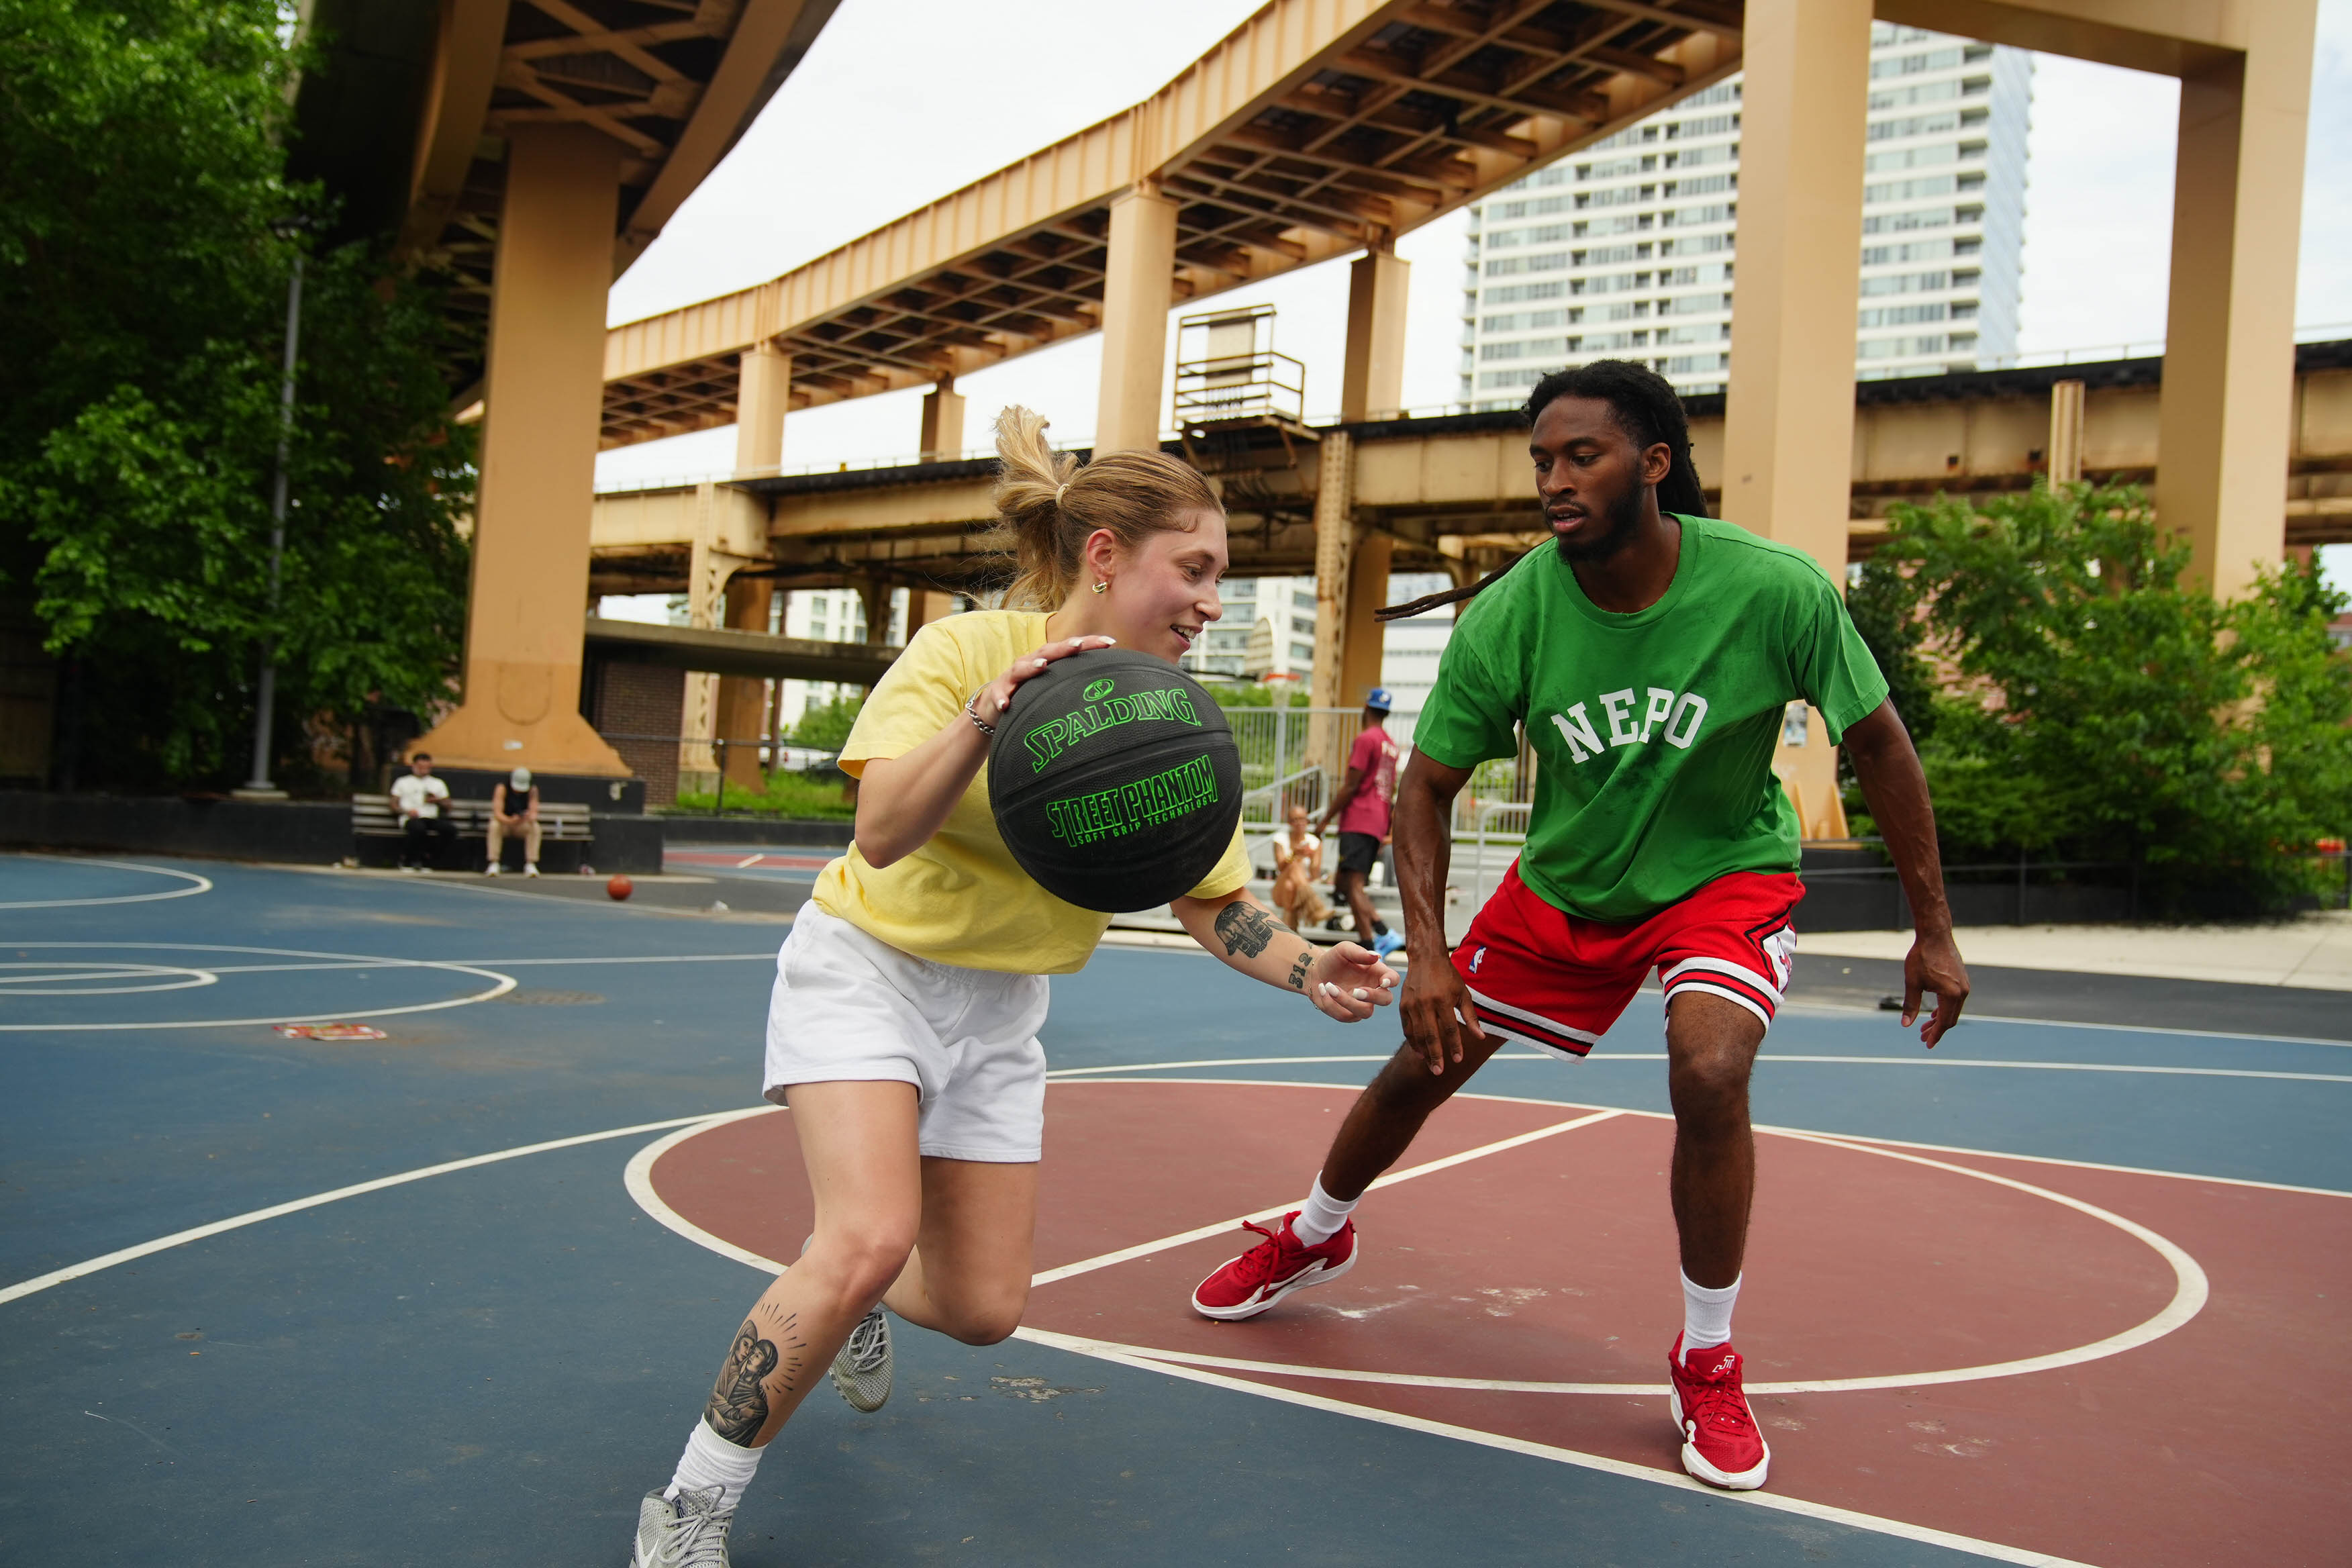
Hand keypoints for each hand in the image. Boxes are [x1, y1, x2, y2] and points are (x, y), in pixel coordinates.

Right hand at [971, 635, 1116, 727]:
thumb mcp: (1052, 686)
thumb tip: (1107, 687)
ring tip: (1042, 665)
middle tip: (1078, 645)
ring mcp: (1012, 677)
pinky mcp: (997, 692)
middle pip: (1048, 651)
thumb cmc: (1030, 694)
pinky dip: (1002, 698)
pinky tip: (1007, 704)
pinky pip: (999, 695)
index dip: (1089, 643)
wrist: (994, 707)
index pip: (1070, 648)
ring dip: (1031, 666)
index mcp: (1047, 660)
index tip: (1110, 642)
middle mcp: (1030, 663)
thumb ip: (1073, 681)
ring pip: (1021, 669)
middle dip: (1063, 648)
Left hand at [1305, 942, 1396, 1021]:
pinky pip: (1344, 1016)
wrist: (1315, 972)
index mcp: (1376, 973)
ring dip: (1346, 1001)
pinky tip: (1322, 989)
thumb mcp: (1344, 950)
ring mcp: (1361, 1005)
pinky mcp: (1348, 1014)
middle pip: (1386, 1000)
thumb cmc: (1333, 959)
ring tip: (1328, 985)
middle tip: (1356, 991)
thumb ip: (1359, 953)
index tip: (1384, 982)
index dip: (1392, 981)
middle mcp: (1372, 990)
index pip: (1393, 979)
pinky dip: (1331, 1003)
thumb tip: (1376, 956)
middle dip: (1373, 997)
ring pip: (1365, 1012)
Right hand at [1400, 954, 1484, 1074]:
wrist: (1425, 958)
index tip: (1459, 1059)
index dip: (1455, 1045)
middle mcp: (1426, 1004)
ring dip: (1424, 1052)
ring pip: (1417, 1034)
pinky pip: (1407, 1029)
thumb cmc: (1448, 976)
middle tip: (1439, 1072)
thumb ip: (1471, 1017)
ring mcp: (1412, 1005)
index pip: (1450, 1028)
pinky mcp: (1403, 1006)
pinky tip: (1419, 1052)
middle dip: (1436, 1055)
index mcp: (1443, 1000)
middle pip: (1431, 1035)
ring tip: (1430, 1065)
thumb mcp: (1463, 994)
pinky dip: (1413, 1042)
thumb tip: (1480, 1037)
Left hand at [1903, 927, 1969, 1047]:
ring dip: (1940, 1019)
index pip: (1944, 1023)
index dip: (1935, 1035)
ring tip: (1925, 1027)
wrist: (1935, 935)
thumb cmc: (1922, 957)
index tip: (1927, 1045)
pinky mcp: (1962, 980)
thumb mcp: (1912, 983)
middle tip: (1923, 1038)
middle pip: (1950, 1019)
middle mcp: (1962, 992)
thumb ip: (1911, 1005)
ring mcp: (1964, 986)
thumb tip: (1906, 1025)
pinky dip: (1945, 1009)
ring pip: (1953, 1010)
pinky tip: (1934, 1013)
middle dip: (1937, 1030)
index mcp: (1951, 995)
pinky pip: (1955, 1000)